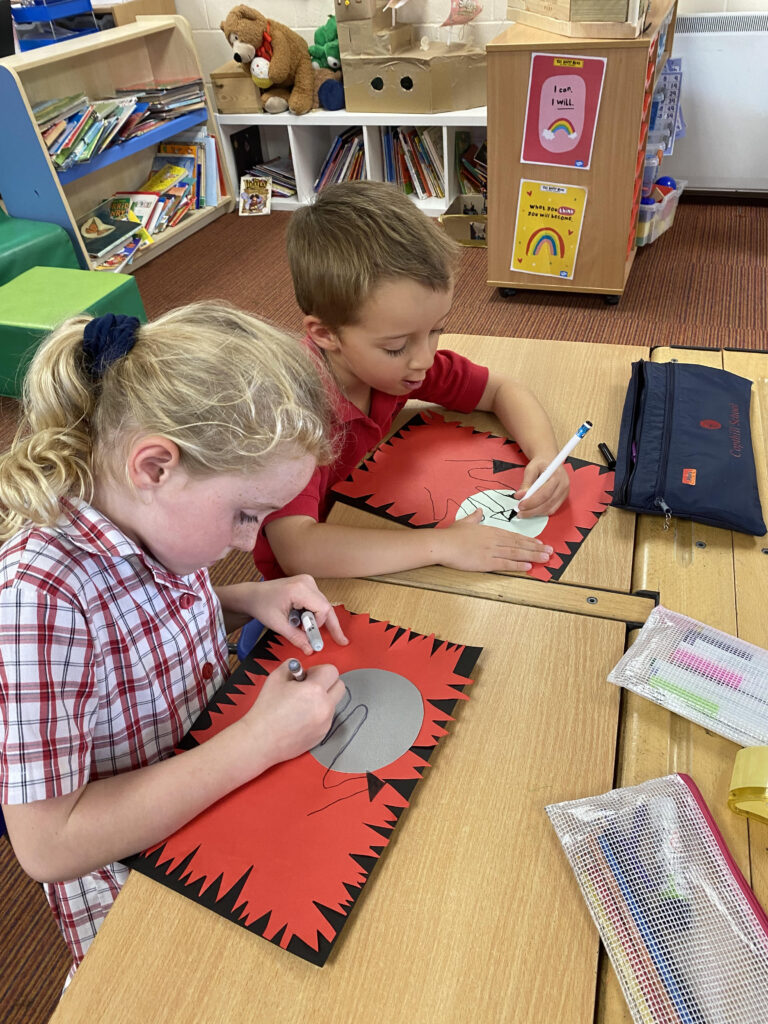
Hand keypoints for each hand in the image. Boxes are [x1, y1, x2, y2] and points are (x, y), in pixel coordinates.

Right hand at [241, 659, 345, 768]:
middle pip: (340, 686)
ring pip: (333, 703)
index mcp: (315, 690)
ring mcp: (325, 722)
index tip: (307, 675)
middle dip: (327, 683)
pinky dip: (318, 714)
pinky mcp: (322, 734)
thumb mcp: (275, 678)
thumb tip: (299, 666)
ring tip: (301, 704)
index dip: (319, 670)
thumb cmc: (266, 710)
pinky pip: (327, 718)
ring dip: (323, 699)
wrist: (261, 740)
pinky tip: (301, 717)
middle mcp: (325, 707)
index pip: (332, 671)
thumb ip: (291, 666)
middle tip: (309, 686)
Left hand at [249, 575, 348, 654]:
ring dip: (318, 619)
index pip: (323, 609)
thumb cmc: (262, 605)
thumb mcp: (277, 624)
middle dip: (329, 625)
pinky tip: (305, 620)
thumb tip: (310, 649)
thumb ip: (295, 637)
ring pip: (324, 605)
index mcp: (299, 589)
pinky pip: (318, 602)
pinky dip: (315, 614)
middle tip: (341, 641)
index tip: (310, 636)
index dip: (319, 625)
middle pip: (326, 607)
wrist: (253, 595)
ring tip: (305, 627)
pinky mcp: (307, 584)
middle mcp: (307, 582)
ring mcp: (308, 581)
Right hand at [434, 509, 552, 571]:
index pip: (514, 536)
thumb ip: (474, 517)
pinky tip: (528, 567)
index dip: (528, 540)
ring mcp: (491, 551)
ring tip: (545, 558)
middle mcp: (495, 540)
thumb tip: (479, 511)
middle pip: (519, 544)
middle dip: (536, 548)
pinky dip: (518, 565)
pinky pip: (505, 564)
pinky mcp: (486, 563)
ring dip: (532, 556)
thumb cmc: (452, 534)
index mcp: (491, 531)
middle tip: (550, 551)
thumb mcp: (464, 522)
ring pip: (516, 553)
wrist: (443, 544)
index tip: (540, 543)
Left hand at [516, 460, 568, 516]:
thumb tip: (519, 496)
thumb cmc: (541, 463)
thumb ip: (526, 482)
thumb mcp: (530, 468)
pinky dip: (541, 512)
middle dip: (532, 510)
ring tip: (523, 513)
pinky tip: (532, 511)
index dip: (532, 502)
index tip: (520, 505)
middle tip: (520, 512)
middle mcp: (563, 485)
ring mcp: (564, 493)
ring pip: (550, 508)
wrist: (550, 461)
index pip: (545, 494)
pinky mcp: (562, 498)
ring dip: (535, 513)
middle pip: (548, 503)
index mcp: (557, 476)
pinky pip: (552, 509)